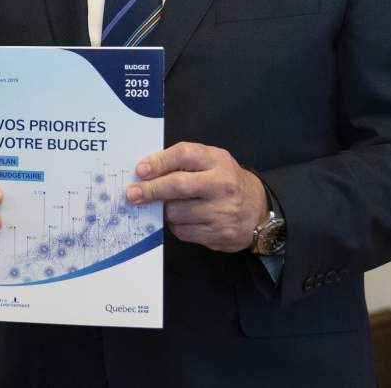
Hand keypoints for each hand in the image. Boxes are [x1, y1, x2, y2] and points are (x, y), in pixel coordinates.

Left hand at [125, 141, 267, 252]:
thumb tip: (146, 171)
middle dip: (151, 190)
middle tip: (132, 194)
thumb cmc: (225, 180)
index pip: (184, 155)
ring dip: (164, 210)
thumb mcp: (211, 161)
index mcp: (218, 161)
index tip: (140, 170)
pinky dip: (175, 226)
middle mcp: (222, 186)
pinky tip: (181, 219)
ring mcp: (221, 212)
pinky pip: (183, 232)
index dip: (159, 162)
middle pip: (178, 186)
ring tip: (167, 206)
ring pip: (176, 213)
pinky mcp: (219, 235)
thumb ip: (184, 161)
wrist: (257, 210)